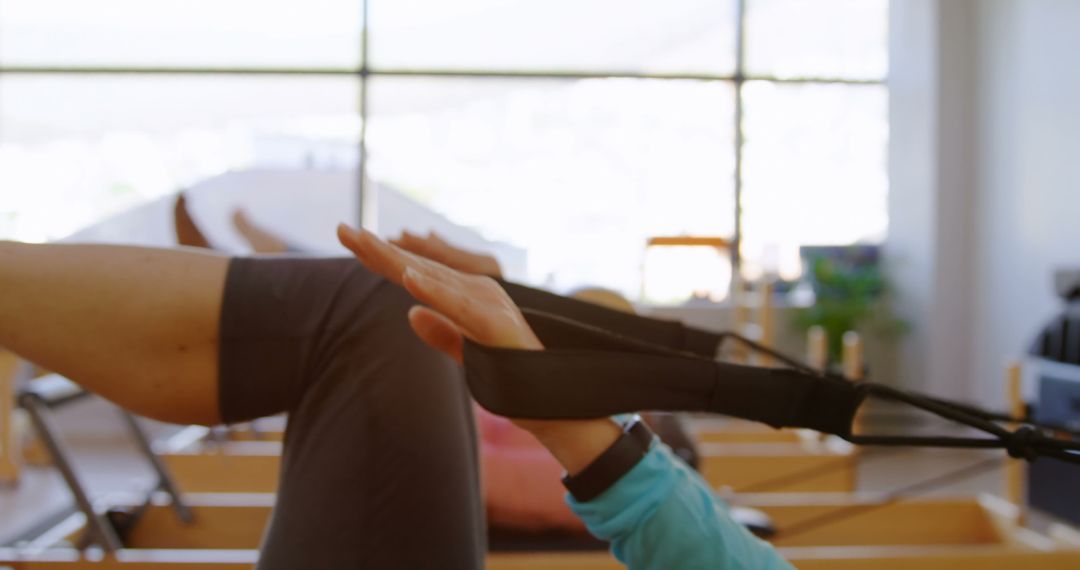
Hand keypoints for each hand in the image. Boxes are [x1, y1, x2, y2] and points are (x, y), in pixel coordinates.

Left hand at [337, 224, 619, 474]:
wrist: (553, 403)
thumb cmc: (516, 378)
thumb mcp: (468, 355)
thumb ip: (442, 333)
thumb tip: (410, 313)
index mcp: (467, 298)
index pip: (415, 274)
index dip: (381, 258)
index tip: (349, 239)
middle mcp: (477, 292)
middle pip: (417, 268)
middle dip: (377, 249)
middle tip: (340, 229)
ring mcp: (487, 303)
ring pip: (432, 278)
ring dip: (395, 260)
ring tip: (362, 242)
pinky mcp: (494, 322)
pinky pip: (458, 304)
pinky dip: (433, 289)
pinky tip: (407, 276)